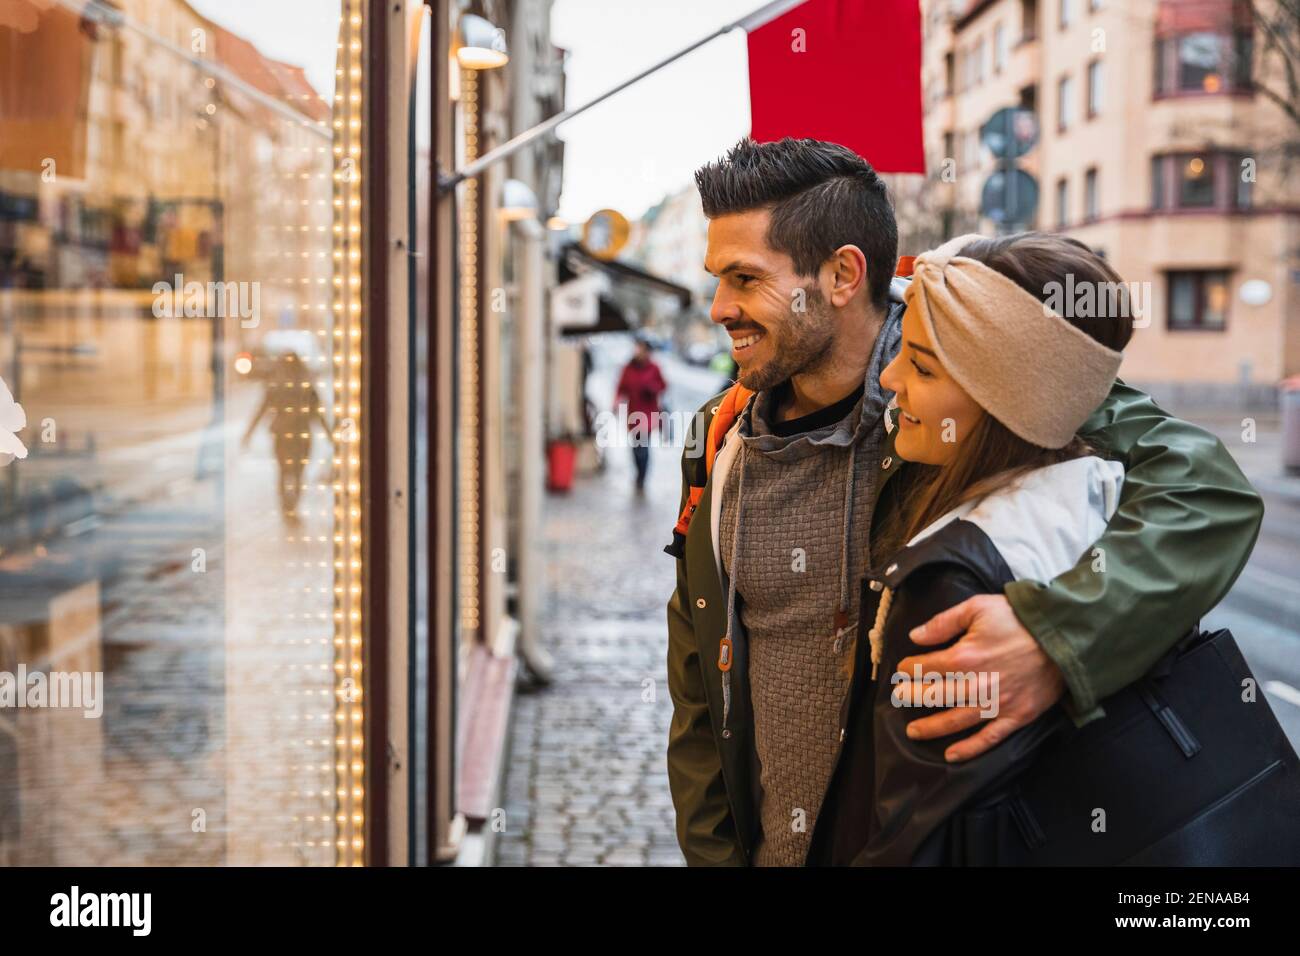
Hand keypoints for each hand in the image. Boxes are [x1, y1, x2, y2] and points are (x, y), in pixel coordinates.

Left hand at [894, 594, 1064, 762]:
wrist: (1065, 637)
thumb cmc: (1020, 619)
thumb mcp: (978, 607)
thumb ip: (944, 622)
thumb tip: (915, 635)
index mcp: (964, 657)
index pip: (925, 667)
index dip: (908, 668)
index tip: (901, 669)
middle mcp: (976, 685)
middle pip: (934, 695)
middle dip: (911, 696)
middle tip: (898, 698)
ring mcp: (996, 704)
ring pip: (955, 721)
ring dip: (932, 727)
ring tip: (914, 731)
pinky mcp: (1016, 716)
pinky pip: (989, 738)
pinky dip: (969, 749)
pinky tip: (951, 755)